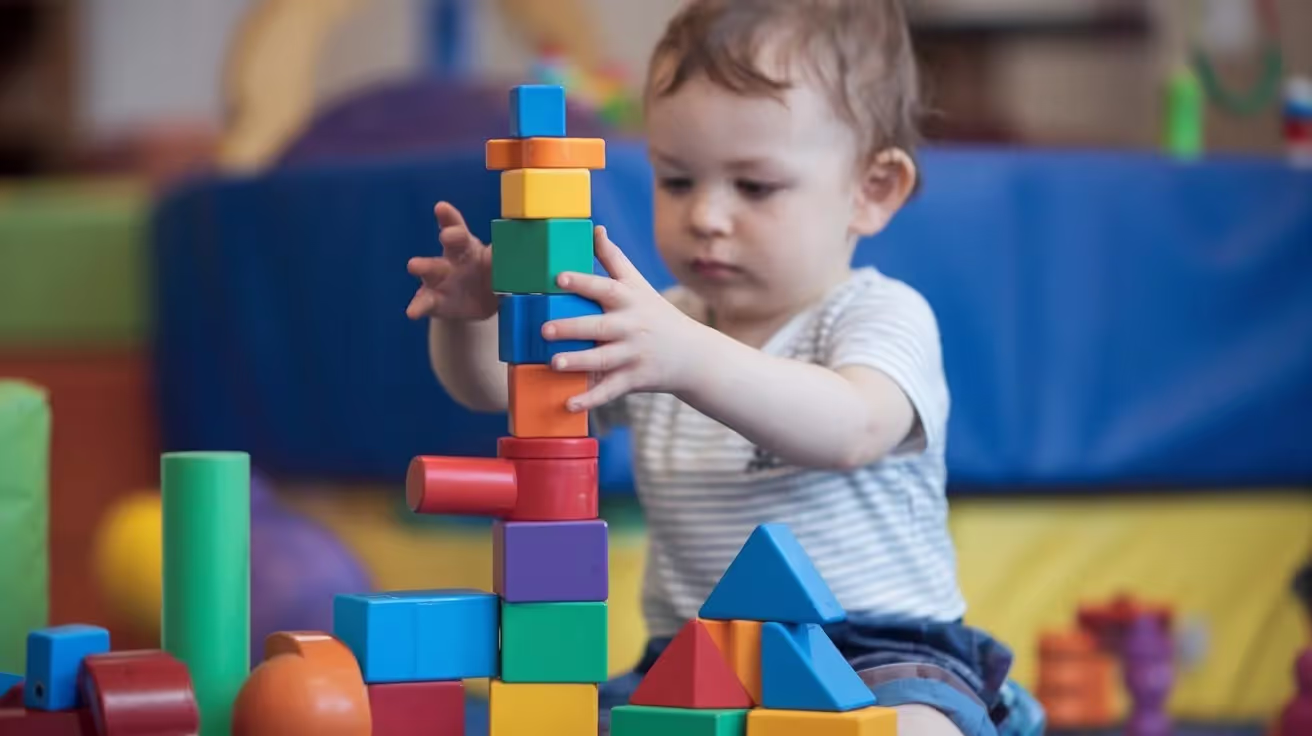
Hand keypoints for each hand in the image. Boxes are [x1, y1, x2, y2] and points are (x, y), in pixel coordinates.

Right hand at [405, 202, 497, 320]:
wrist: (484, 303)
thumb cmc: (489, 274)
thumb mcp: (499, 267)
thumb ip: (501, 260)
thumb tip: (505, 252)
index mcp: (467, 246)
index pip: (458, 228)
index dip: (449, 218)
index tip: (442, 208)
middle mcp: (451, 259)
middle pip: (448, 245)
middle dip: (448, 238)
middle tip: (447, 236)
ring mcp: (439, 280)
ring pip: (429, 270)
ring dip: (422, 266)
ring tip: (414, 265)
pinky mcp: (434, 301)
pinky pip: (425, 303)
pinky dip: (418, 306)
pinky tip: (413, 311)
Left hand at [545, 226, 713, 411]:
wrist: (693, 355)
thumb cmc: (658, 315)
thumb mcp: (639, 285)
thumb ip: (614, 258)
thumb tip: (595, 228)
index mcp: (629, 301)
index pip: (605, 288)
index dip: (583, 282)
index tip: (559, 278)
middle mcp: (632, 327)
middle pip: (600, 326)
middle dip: (573, 327)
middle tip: (545, 328)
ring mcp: (634, 355)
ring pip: (603, 360)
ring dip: (579, 362)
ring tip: (554, 363)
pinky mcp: (635, 379)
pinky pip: (610, 390)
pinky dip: (591, 399)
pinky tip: (569, 404)